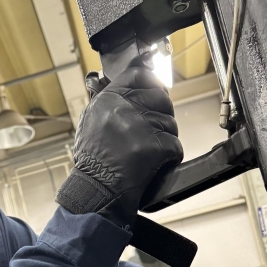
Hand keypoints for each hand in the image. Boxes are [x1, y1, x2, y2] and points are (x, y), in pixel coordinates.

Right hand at [55, 62, 182, 226]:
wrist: (95, 191)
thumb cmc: (92, 164)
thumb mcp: (91, 123)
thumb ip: (110, 105)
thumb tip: (131, 93)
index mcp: (108, 100)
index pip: (138, 76)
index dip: (153, 82)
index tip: (158, 90)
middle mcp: (123, 108)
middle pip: (160, 98)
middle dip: (163, 113)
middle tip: (158, 129)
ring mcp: (139, 126)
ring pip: (170, 123)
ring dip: (166, 139)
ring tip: (152, 153)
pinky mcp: (153, 145)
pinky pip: (175, 145)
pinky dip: (171, 156)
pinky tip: (160, 163)